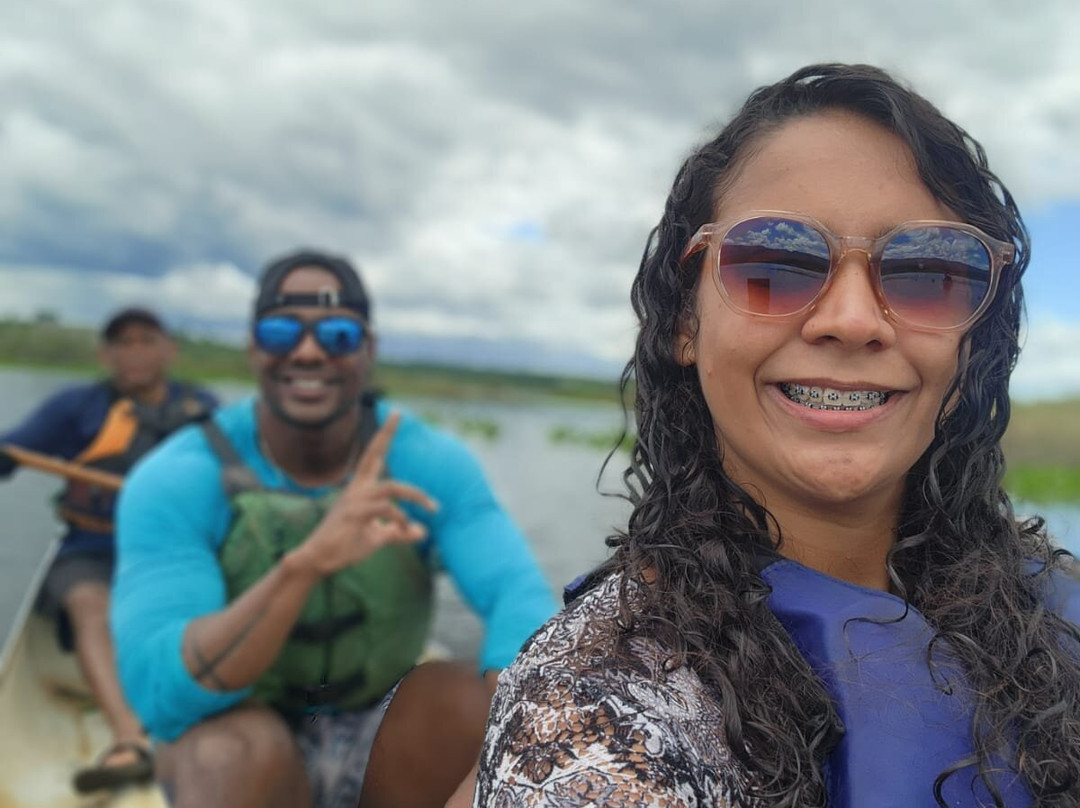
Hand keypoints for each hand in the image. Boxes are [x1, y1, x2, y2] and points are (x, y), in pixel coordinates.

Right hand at [288, 411, 437, 579]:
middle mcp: (357, 488)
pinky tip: (408, 530)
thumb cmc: (346, 546)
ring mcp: (355, 499)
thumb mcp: (378, 537)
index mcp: (361, 488)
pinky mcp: (355, 514)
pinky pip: (386, 509)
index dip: (384, 436)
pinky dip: (401, 519)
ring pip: (392, 487)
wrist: (319, 560)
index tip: (396, 414)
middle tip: (398, 412)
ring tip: (433, 508)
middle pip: (373, 454)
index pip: (374, 456)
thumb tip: (423, 531)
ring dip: (416, 496)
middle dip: (385, 433)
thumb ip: (399, 531)